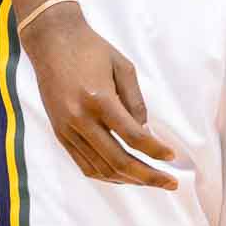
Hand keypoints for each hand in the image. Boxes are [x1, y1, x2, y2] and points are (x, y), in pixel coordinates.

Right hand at [21, 2, 177, 188]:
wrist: (53, 42)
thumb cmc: (93, 49)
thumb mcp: (123, 67)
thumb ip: (135, 102)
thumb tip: (145, 134)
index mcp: (99, 99)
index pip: (132, 136)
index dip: (155, 150)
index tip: (172, 156)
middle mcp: (80, 120)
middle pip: (117, 161)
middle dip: (147, 176)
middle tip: (171, 184)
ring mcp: (67, 130)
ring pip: (100, 169)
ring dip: (128, 180)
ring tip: (151, 181)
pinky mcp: (60, 134)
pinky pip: (84, 165)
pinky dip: (106, 175)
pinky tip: (124, 175)